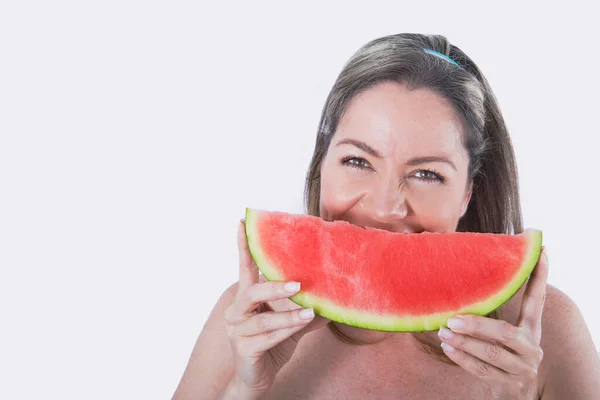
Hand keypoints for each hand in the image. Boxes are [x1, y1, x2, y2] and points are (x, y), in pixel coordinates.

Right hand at [224, 220, 329, 398]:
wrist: (258, 379)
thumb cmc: (273, 344)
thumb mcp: (292, 322)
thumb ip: (306, 307)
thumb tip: (336, 292)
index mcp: (247, 299)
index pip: (244, 267)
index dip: (243, 245)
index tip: (242, 221)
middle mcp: (237, 311)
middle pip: (250, 290)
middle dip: (274, 285)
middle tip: (297, 284)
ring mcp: (238, 331)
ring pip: (263, 317)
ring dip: (288, 314)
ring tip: (310, 311)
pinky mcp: (244, 349)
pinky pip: (267, 337)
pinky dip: (287, 330)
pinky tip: (304, 323)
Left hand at [438, 247, 548, 398]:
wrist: (515, 393)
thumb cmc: (502, 353)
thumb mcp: (505, 334)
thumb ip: (492, 313)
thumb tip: (462, 277)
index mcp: (532, 330)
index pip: (536, 301)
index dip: (539, 277)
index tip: (541, 252)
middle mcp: (531, 349)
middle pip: (506, 333)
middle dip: (477, 325)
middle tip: (453, 318)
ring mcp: (521, 370)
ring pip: (491, 354)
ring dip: (464, 342)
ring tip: (444, 331)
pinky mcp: (508, 386)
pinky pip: (482, 371)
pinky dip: (462, 359)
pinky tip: (448, 347)